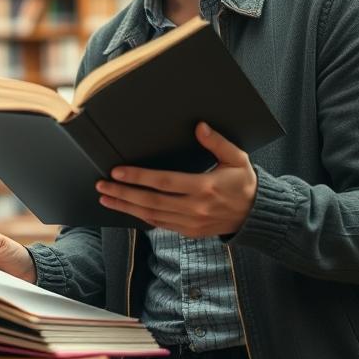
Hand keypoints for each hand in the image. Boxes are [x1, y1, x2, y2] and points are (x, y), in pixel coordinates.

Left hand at [95, 122, 256, 238]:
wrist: (256, 215)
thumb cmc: (244, 182)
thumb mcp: (236, 158)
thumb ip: (217, 142)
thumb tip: (199, 126)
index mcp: (205, 188)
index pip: (164, 182)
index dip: (139, 177)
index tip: (117, 171)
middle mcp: (196, 208)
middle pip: (151, 201)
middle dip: (123, 193)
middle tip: (101, 185)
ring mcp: (191, 223)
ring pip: (152, 215)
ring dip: (126, 207)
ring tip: (106, 197)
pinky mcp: (189, 232)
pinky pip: (160, 224)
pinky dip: (141, 217)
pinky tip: (127, 208)